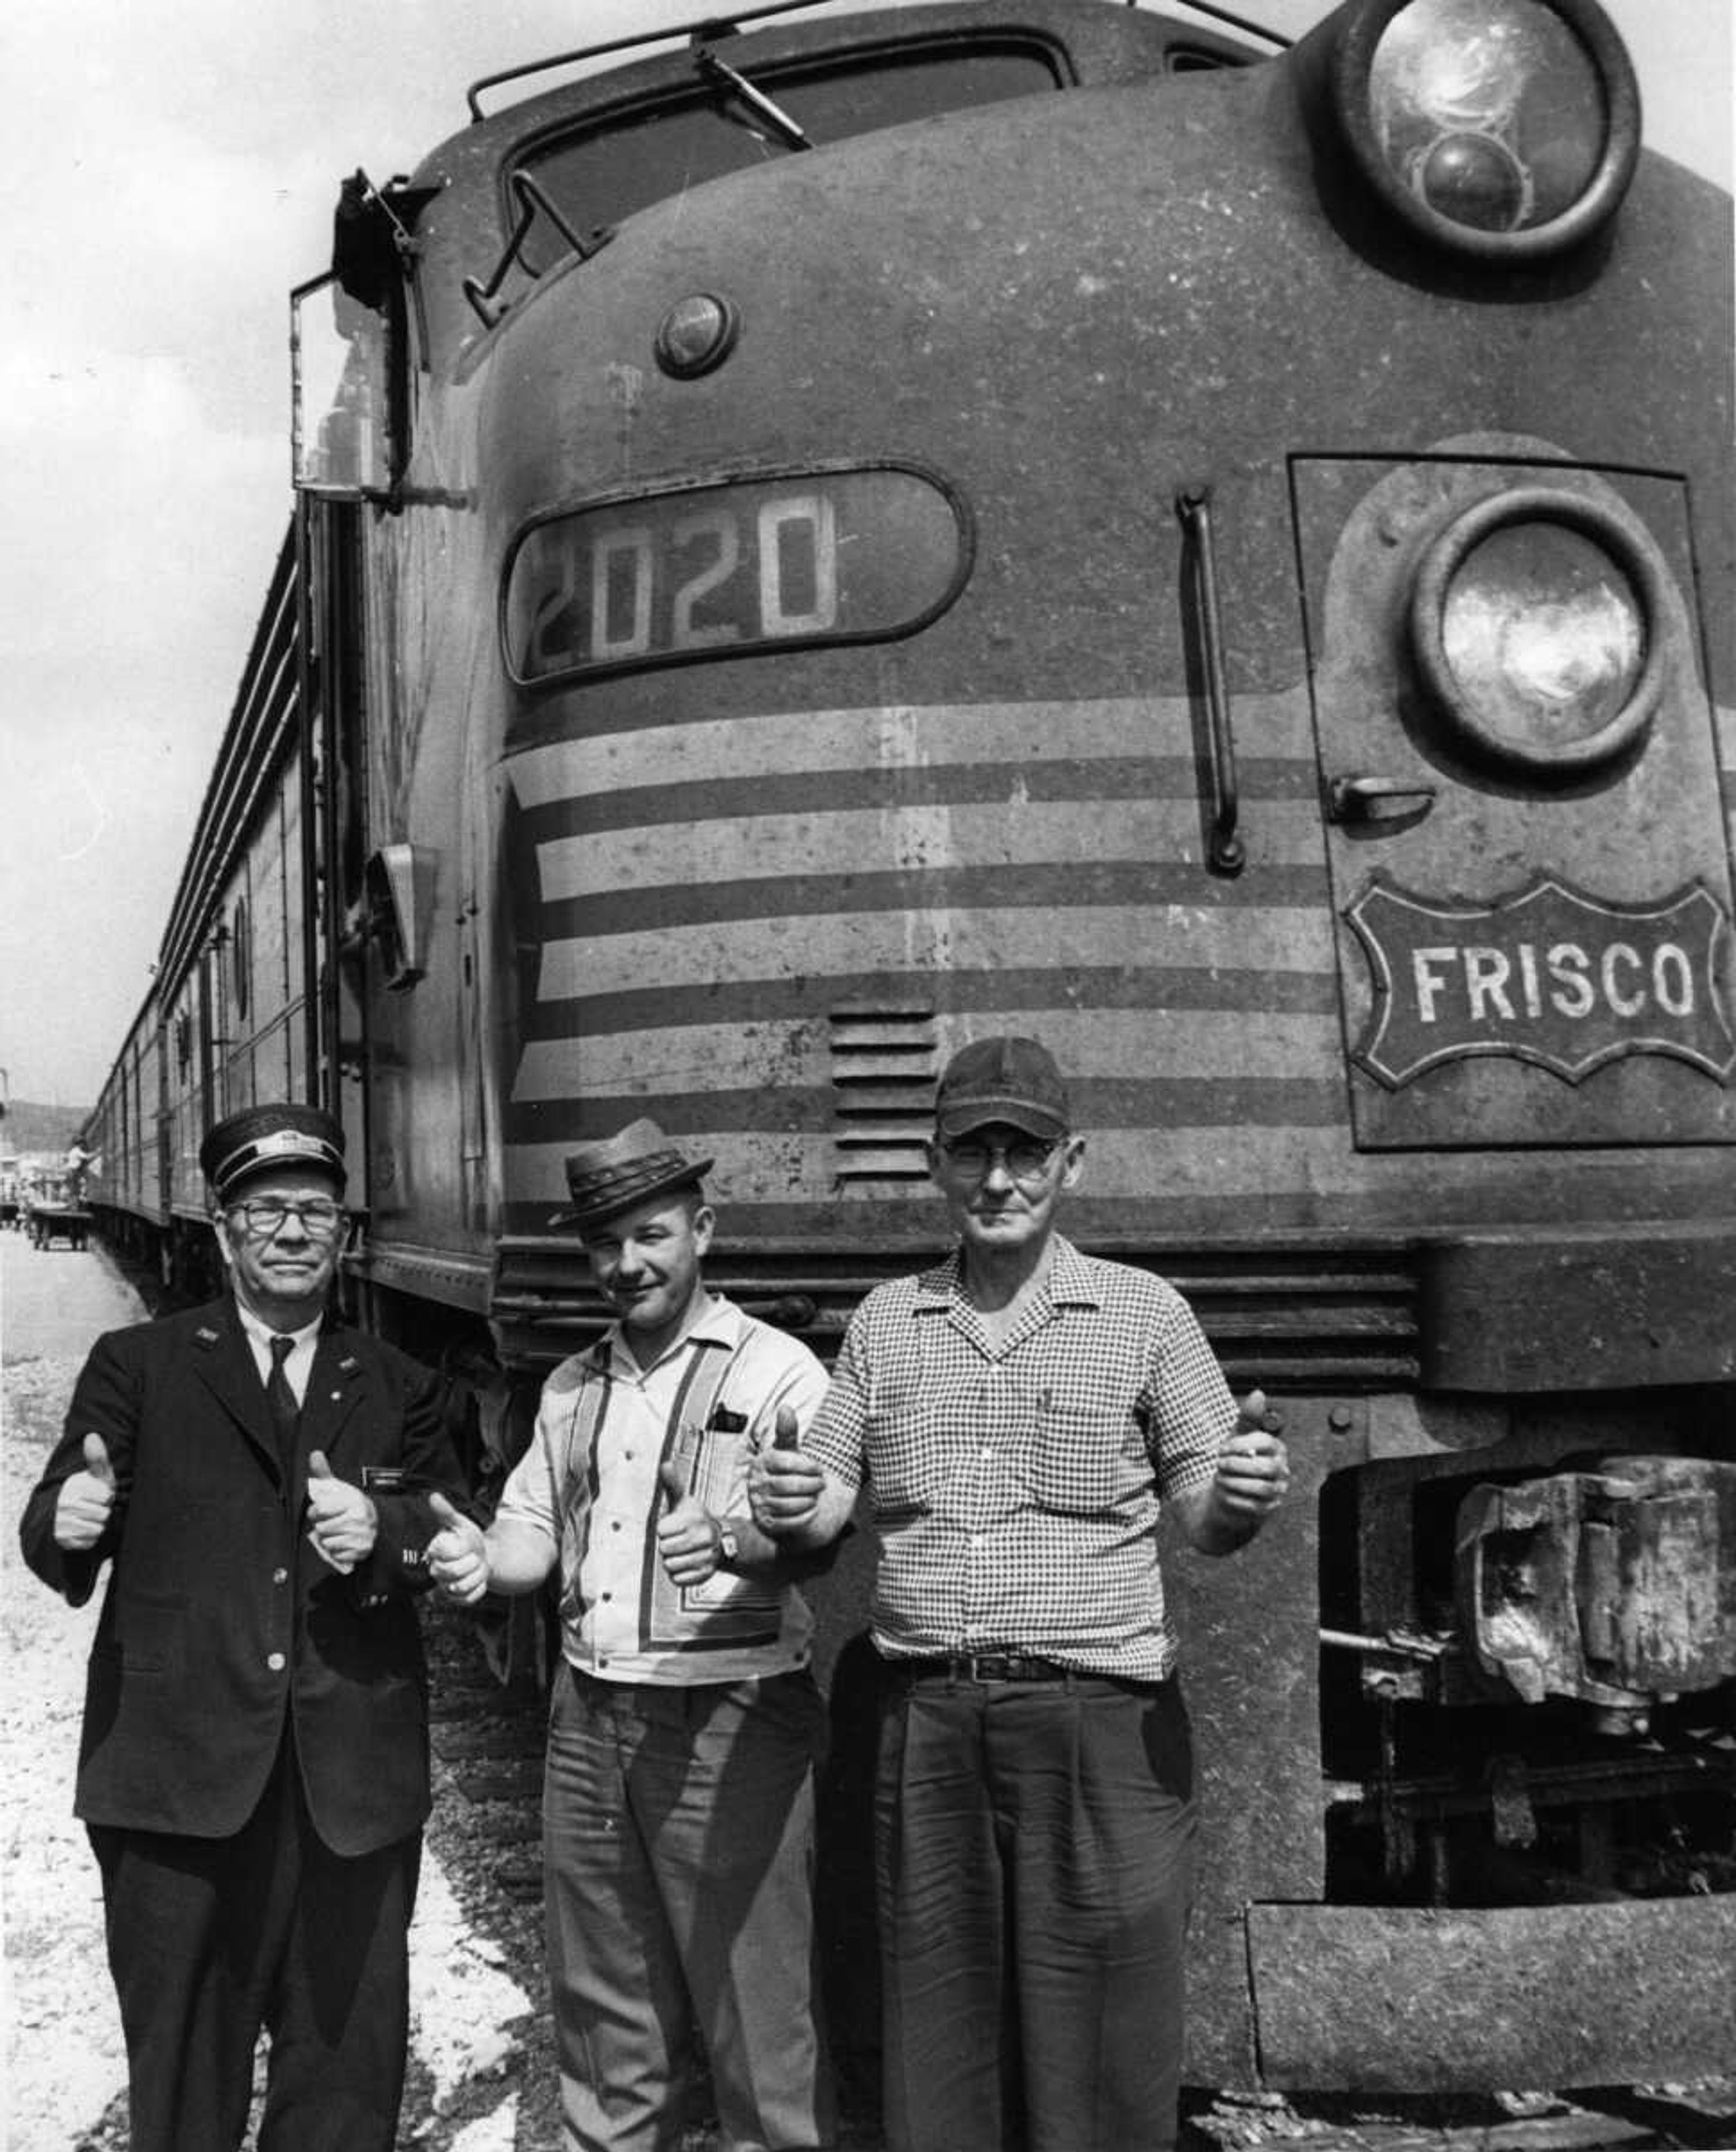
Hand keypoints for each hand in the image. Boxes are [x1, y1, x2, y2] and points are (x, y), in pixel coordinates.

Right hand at [53, 1433, 116, 1550]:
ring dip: (98, 1526)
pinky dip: (90, 1538)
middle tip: (93, 1508)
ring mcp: (61, 1522)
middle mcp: (64, 1504)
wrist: (62, 1515)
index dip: (107, 1497)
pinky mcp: (63, 1539)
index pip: (107, 1497)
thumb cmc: (87, 1492)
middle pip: (104, 1514)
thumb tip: (92, 1435)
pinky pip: (90, 1541)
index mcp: (73, 1487)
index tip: (98, 1495)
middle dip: (103, 1512)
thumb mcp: (95, 1476)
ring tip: (88, 1518)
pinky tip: (83, 1530)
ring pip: (98, 1529)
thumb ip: (97, 1458)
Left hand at [304, 1449, 378, 1572]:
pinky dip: (336, 1552)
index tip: (321, 1510)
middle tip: (331, 1522)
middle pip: (321, 1528)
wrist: (373, 1523)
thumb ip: (324, 1473)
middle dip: (322, 1527)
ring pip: (327, 1543)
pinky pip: (336, 1555)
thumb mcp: (337, 1488)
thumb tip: (315, 1453)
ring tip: (337, 1532)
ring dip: (328, 1540)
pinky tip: (343, 1542)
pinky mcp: (362, 1551)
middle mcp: (360, 1517)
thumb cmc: (349, 1505)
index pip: (319, 1509)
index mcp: (353, 1500)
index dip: (316, 1511)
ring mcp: (362, 1535)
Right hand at [426, 1492, 490, 1603]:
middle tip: (473, 1556)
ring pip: (462, 1588)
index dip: (464, 1548)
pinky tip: (477, 1579)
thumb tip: (433, 1496)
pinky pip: (468, 1600)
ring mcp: (443, 1587)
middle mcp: (434, 1571)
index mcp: (434, 1552)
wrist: (479, 1556)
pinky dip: (478, 1588)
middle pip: (454, 1573)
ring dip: (476, 1576)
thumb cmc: (466, 1538)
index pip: (449, 1554)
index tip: (466, 1543)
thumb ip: (446, 1511)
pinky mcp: (453, 1600)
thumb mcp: (460, 1523)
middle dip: (471, 1562)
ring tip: (475, 1567)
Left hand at [655, 1459, 722, 1587]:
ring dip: (672, 1560)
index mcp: (695, 1519)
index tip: (675, 1526)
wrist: (718, 1541)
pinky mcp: (705, 1575)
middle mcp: (704, 1538)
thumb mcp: (682, 1501)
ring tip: (684, 1551)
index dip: (664, 1529)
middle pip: (663, 1549)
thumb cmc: (693, 1519)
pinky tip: (688, 1563)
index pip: (660, 1531)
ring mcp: (706, 1557)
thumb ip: (672, 1484)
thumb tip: (664, 1463)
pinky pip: (677, 1580)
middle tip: (680, 1540)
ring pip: (669, 1565)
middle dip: (667, 1545)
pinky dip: (678, 1574)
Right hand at [749, 1412, 822, 1534]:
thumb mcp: (788, 1450)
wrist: (779, 1500)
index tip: (819, 1468)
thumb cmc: (785, 1470)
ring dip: (808, 1500)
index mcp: (761, 1463)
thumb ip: (788, 1431)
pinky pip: (788, 1523)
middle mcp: (756, 1484)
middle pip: (786, 1485)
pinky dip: (804, 1516)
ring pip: (787, 1505)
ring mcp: (759, 1505)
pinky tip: (812, 1509)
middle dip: (810, 1485)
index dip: (805, 1465)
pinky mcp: (766, 1523)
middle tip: (823, 1484)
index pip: (783, 1462)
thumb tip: (786, 1408)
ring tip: (816, 1496)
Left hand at [1212, 1389, 1288, 1518]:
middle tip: (1219, 1464)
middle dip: (1237, 1465)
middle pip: (1266, 1468)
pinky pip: (1253, 1506)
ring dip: (1235, 1483)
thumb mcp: (1237, 1438)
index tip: (1221, 1448)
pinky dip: (1234, 1498)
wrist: (1229, 1491)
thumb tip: (1259, 1393)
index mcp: (1276, 1449)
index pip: (1266, 1443)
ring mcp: (1277, 1491)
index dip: (1241, 1445)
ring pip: (1261, 1488)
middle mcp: (1282, 1470)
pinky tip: (1223, 1492)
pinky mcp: (1268, 1509)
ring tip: (1219, 1478)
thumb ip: (1248, 1418)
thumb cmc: (1235, 1461)